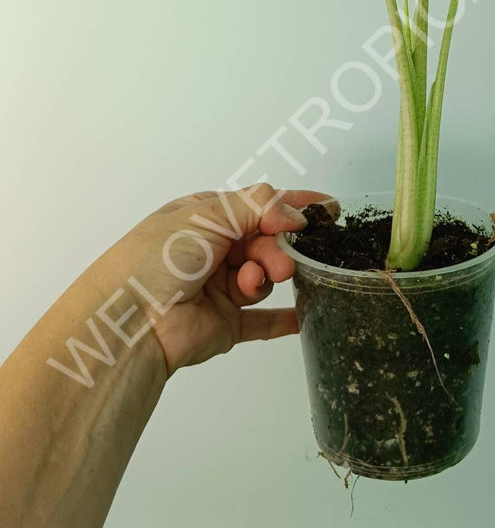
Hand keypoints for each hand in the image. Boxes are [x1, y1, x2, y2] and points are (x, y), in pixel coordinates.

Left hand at [96, 183, 336, 375]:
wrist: (131, 322)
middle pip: (265, 241)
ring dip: (266, 277)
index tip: (329, 209)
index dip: (293, 205)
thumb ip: (258, 206)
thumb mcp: (207, 215)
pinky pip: (263, 320)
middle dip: (277, 248)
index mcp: (204, 216)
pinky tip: (305, 315)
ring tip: (251, 283)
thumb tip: (295, 215)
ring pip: (264, 276)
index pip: (258, 204)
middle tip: (280, 262)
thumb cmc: (157, 259)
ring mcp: (219, 287)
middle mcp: (213, 249)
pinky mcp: (226, 323)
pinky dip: (285, 318)